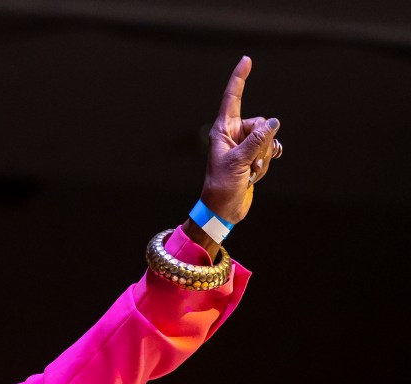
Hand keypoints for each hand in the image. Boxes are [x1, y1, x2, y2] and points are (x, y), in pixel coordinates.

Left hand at [199, 56, 280, 224]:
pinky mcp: (253, 156)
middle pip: (261, 124)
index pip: (232, 99)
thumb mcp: (239, 162)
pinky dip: (267, 162)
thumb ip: (257, 140)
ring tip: (248, 173)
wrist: (223, 210)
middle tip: (247, 165)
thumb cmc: (222, 187)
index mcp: (222, 131)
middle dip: (260, 144)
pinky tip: (256, 174)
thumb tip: (273, 122)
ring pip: (268, 139)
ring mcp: (244, 145)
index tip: (247, 60)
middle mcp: (233, 134)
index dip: (239, 79)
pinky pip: (270, 150)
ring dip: (262, 158)